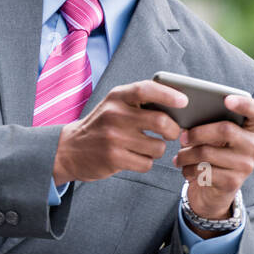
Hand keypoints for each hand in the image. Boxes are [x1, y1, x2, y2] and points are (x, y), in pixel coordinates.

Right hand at [52, 80, 186, 183]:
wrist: (69, 149)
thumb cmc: (101, 126)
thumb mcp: (114, 106)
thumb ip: (139, 102)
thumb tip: (178, 105)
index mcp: (116, 97)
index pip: (146, 90)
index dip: (168, 94)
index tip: (184, 101)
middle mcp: (113, 115)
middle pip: (160, 121)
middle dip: (172, 130)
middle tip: (170, 133)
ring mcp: (113, 138)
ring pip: (157, 146)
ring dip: (157, 149)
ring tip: (144, 146)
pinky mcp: (113, 158)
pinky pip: (147, 163)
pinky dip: (146, 162)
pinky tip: (133, 157)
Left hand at [173, 94, 253, 222]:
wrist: (210, 190)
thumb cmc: (208, 153)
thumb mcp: (209, 136)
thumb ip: (206, 122)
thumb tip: (187, 114)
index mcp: (251, 129)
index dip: (246, 104)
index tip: (227, 100)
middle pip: (226, 130)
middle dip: (197, 132)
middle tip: (182, 136)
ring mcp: (246, 166)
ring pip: (207, 152)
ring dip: (186, 154)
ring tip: (180, 157)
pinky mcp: (233, 182)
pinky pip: (203, 170)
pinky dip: (188, 169)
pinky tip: (187, 170)